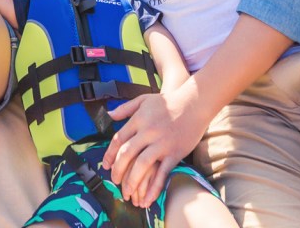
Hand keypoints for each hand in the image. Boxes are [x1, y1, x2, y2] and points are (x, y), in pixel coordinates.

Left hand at [102, 81, 208, 207]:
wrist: (194, 103)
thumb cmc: (168, 102)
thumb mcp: (143, 100)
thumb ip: (125, 108)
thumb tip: (109, 115)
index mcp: (138, 120)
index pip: (118, 140)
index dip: (110, 154)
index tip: (105, 166)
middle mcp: (148, 132)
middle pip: (127, 154)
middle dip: (118, 170)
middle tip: (114, 181)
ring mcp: (162, 143)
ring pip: (142, 165)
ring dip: (132, 181)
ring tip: (127, 192)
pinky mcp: (175, 153)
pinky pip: (162, 173)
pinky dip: (154, 187)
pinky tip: (148, 199)